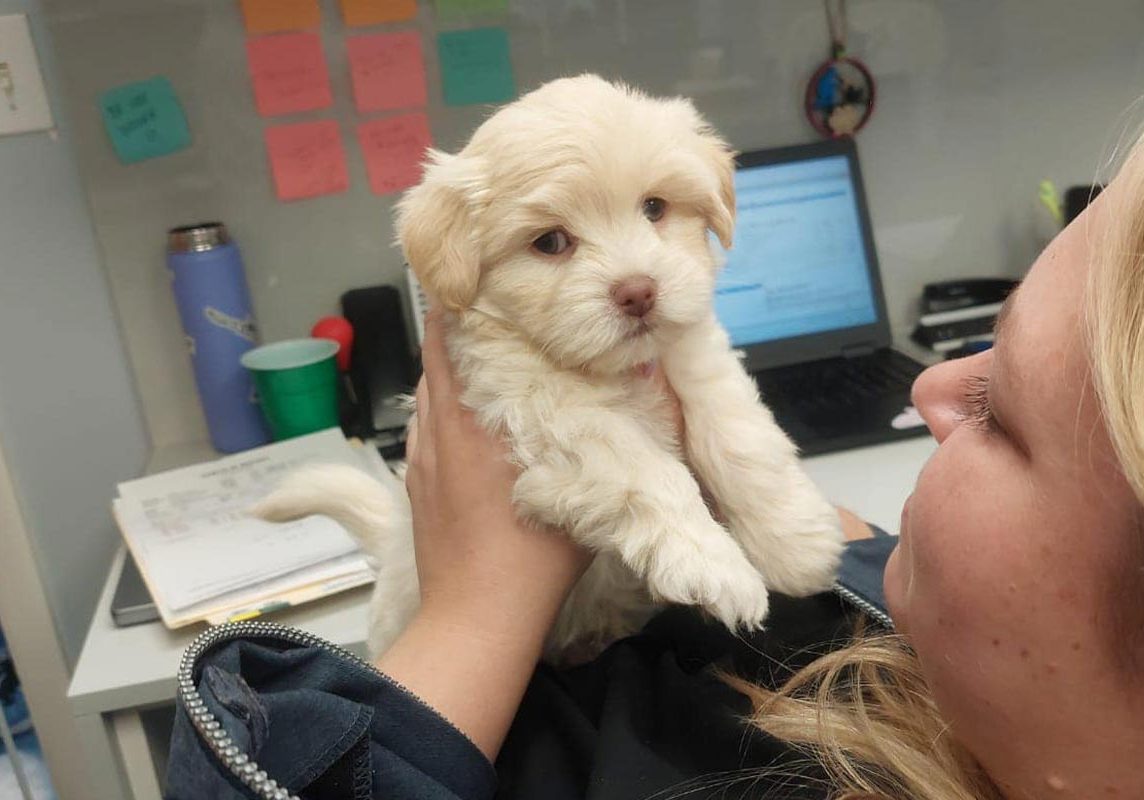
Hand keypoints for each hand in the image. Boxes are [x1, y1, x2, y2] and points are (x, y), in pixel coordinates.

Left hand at [376, 310, 589, 758]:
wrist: (476, 622)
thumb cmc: (532, 558)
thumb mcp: (586, 487)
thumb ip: (617, 427)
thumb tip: (645, 373)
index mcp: (466, 423)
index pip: (445, 339)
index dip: (460, 304)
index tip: (486, 282)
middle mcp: (434, 433)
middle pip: (435, 360)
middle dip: (466, 334)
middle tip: (506, 316)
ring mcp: (420, 462)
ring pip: (430, 396)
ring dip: (455, 373)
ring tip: (494, 359)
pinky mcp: (417, 489)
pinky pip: (427, 431)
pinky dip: (447, 412)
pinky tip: (475, 422)